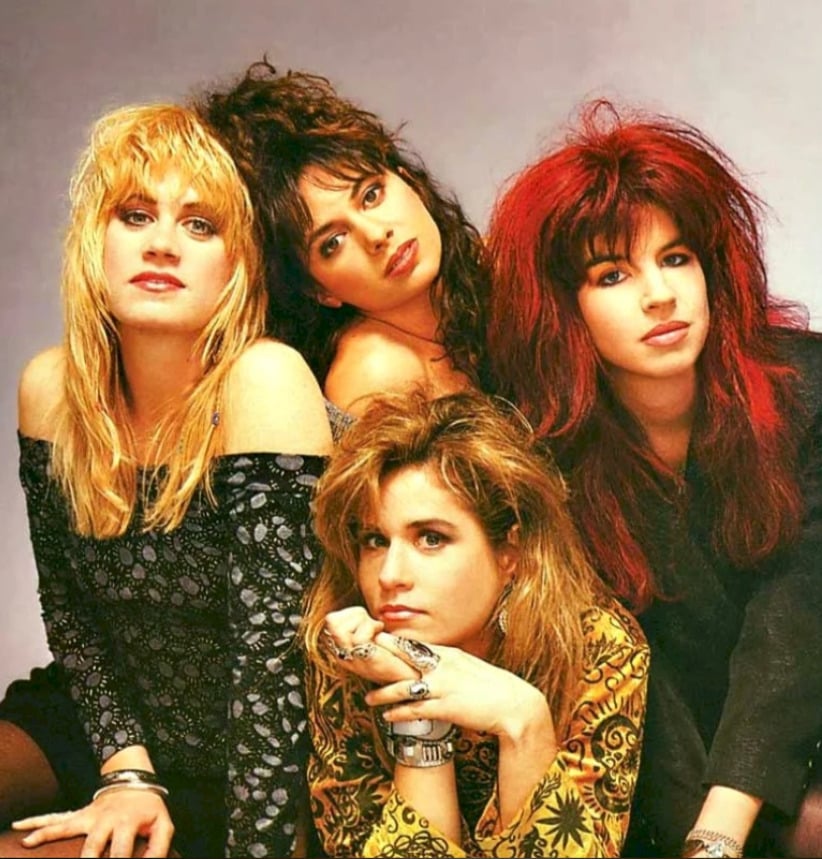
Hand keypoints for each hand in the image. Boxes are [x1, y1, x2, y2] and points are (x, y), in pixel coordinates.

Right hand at [13, 788, 173, 857]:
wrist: (136, 781)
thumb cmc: (149, 809)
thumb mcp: (163, 825)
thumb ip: (158, 848)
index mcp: (127, 822)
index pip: (121, 853)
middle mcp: (105, 819)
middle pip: (92, 846)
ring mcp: (89, 816)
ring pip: (66, 827)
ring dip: (48, 835)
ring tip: (30, 843)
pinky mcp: (80, 815)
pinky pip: (57, 818)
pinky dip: (39, 824)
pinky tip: (23, 830)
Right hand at [322, 606, 418, 685]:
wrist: (411, 676)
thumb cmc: (395, 654)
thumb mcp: (370, 634)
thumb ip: (359, 624)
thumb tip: (360, 612)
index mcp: (340, 649)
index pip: (331, 619)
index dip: (350, 613)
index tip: (367, 621)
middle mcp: (342, 656)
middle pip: (332, 621)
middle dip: (354, 615)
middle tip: (371, 625)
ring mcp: (353, 660)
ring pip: (341, 628)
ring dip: (362, 622)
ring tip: (376, 630)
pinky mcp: (367, 662)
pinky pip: (359, 638)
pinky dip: (371, 628)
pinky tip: (380, 633)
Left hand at [367, 634, 551, 740]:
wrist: (514, 705)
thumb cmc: (493, 687)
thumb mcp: (469, 667)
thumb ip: (450, 663)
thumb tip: (432, 662)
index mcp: (449, 654)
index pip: (415, 645)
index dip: (393, 643)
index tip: (376, 641)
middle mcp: (443, 666)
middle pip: (404, 659)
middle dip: (380, 658)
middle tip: (361, 659)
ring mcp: (443, 686)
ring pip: (404, 687)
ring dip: (383, 694)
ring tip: (369, 699)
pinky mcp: (446, 707)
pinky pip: (416, 710)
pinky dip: (399, 714)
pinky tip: (388, 717)